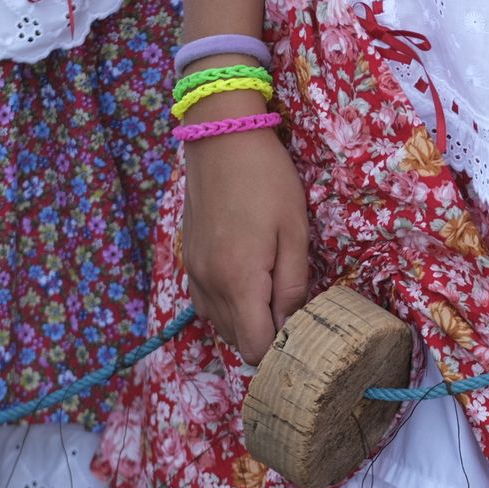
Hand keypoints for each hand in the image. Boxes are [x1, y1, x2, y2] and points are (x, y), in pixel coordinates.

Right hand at [181, 90, 310, 364]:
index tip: (301, 332)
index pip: (255, 349)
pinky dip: (227, 305)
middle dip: (265, 336)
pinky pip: (206, 303)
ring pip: (220, 325)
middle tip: (292, 310)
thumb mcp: (294, 232)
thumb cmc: (267, 180)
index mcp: (238, 281)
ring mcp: (193, 274)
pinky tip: (247, 280)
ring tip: (272, 293)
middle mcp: (209, 285)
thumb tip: (292, 325)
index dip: (280, 350)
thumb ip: (293, 286)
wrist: (221, 137)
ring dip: (247, 321)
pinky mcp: (187, 260)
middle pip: (236, 342)